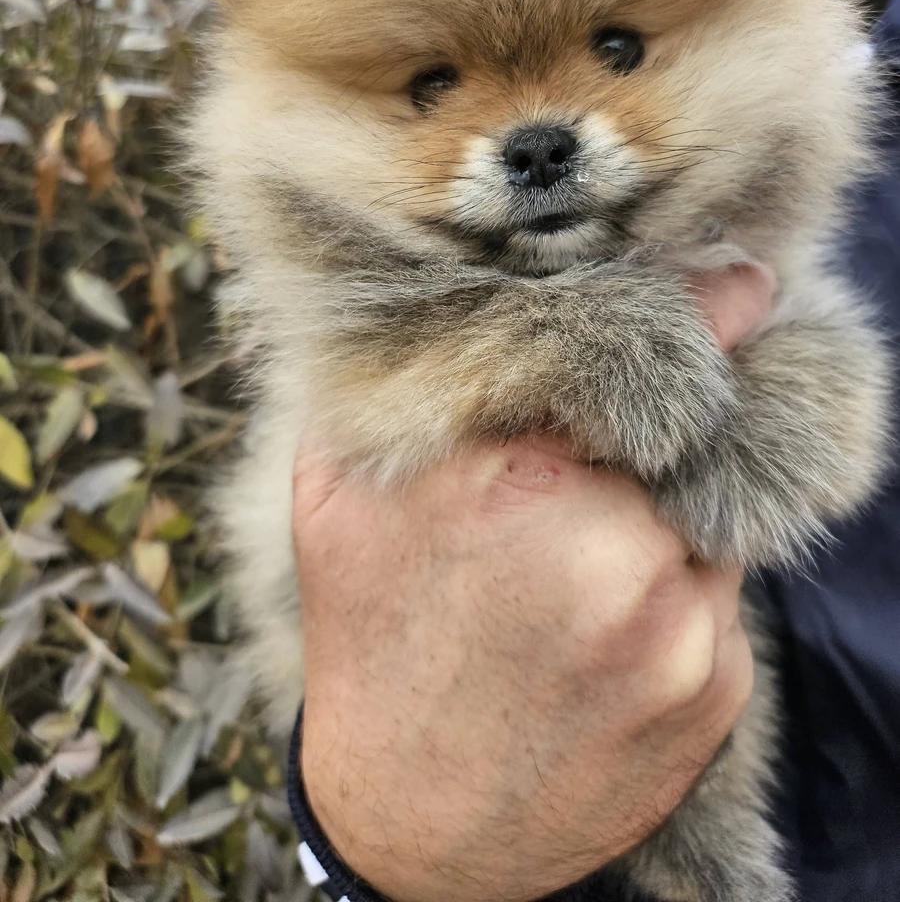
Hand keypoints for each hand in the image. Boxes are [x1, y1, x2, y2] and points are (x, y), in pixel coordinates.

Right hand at [294, 263, 773, 901]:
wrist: (411, 820)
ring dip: (665, 517)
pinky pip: (720, 596)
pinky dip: (677, 591)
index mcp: (512, 480)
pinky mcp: (715, 691)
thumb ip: (395, 392)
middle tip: (609, 463)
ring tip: (584, 567)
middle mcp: (609, 550)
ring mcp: (672, 627)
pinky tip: (605, 630)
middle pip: (691, 436)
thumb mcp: (340, 501)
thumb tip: (451, 303)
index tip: (742, 286)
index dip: (704, 311)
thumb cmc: (374, 638)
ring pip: (711, 515)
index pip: (645, 355)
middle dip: (663, 436)